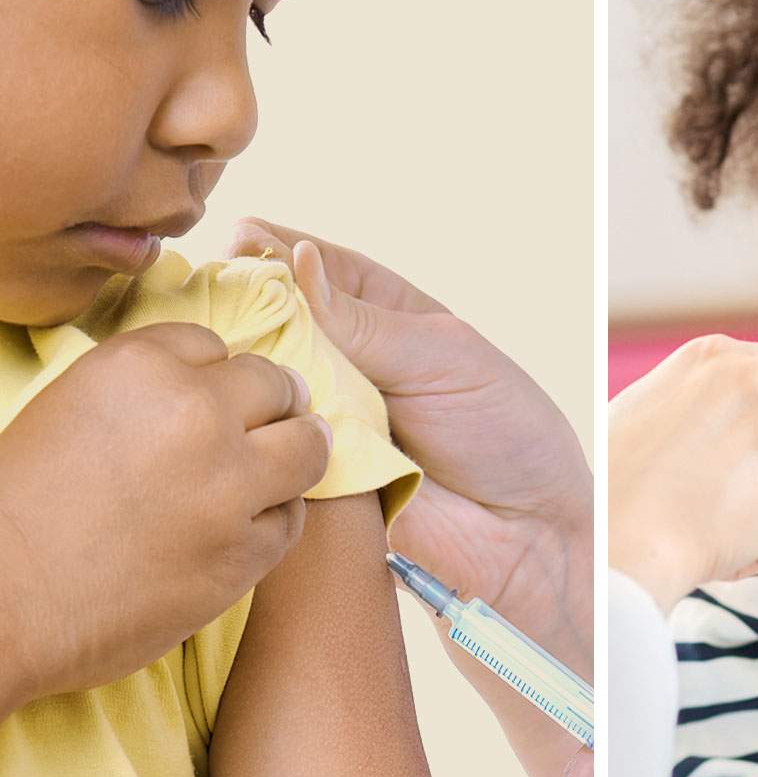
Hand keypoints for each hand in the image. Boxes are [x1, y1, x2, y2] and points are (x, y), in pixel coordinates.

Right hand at [0, 322, 330, 713]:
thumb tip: (209, 388)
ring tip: (288, 460)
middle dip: (276, 399)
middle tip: (277, 416)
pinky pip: (291, 518)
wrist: (3, 601)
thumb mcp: (73, 405)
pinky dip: (276, 516)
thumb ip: (147, 387)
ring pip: (308, 446)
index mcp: (140, 367)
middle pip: (276, 385)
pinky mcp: (245, 550)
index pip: (213, 345)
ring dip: (299, 449)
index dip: (218, 372)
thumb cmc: (19, 505)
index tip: (219, 391)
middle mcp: (197, 414)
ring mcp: (230, 485)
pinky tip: (252, 522)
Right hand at [225, 219, 592, 776]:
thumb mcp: (444, 356)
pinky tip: (226, 408)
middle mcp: (351, 363)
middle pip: (279, 322)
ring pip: (265, 382)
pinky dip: (251, 426)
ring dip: (241, 365)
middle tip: (211, 293)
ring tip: (217, 346)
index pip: (318, 268)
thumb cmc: (505, 433)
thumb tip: (292, 262)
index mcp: (388, 317)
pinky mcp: (315, 474)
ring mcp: (329, 418)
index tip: (237, 241)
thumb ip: (366, 320)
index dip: (276, 253)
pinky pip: (270, 444)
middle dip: (245, 305)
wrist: (526, 535)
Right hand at [609, 334, 757, 613]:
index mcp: (716, 357)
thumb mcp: (646, 411)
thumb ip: (700, 404)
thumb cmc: (615, 481)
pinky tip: (713, 546)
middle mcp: (757, 384)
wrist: (623, 536)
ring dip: (757, 507)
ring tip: (701, 523)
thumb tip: (717, 422)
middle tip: (719, 489)